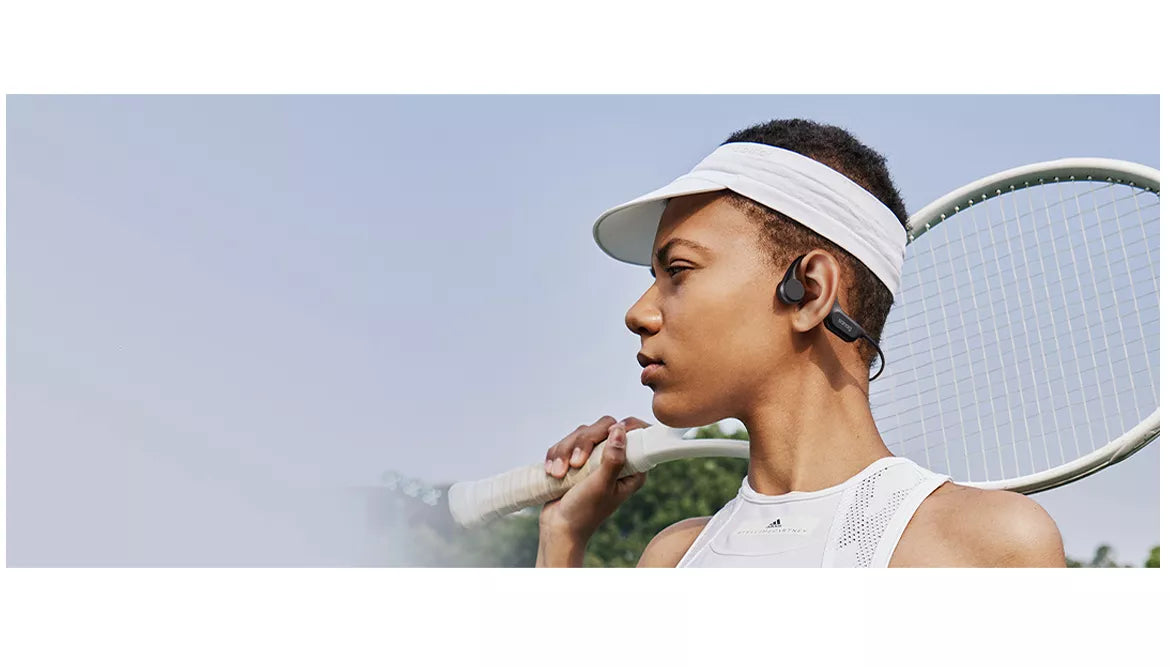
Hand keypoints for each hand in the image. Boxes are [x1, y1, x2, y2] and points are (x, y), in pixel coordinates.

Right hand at [539, 415, 650, 543]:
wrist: (559, 527)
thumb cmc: (584, 512)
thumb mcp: (602, 485)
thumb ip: (613, 459)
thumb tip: (620, 429)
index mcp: (632, 468)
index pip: (636, 434)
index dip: (626, 426)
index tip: (610, 432)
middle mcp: (616, 460)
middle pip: (604, 426)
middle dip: (583, 442)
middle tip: (576, 463)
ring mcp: (595, 458)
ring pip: (581, 433)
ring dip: (565, 452)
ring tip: (559, 473)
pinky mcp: (576, 458)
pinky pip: (566, 443)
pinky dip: (556, 455)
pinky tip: (553, 472)